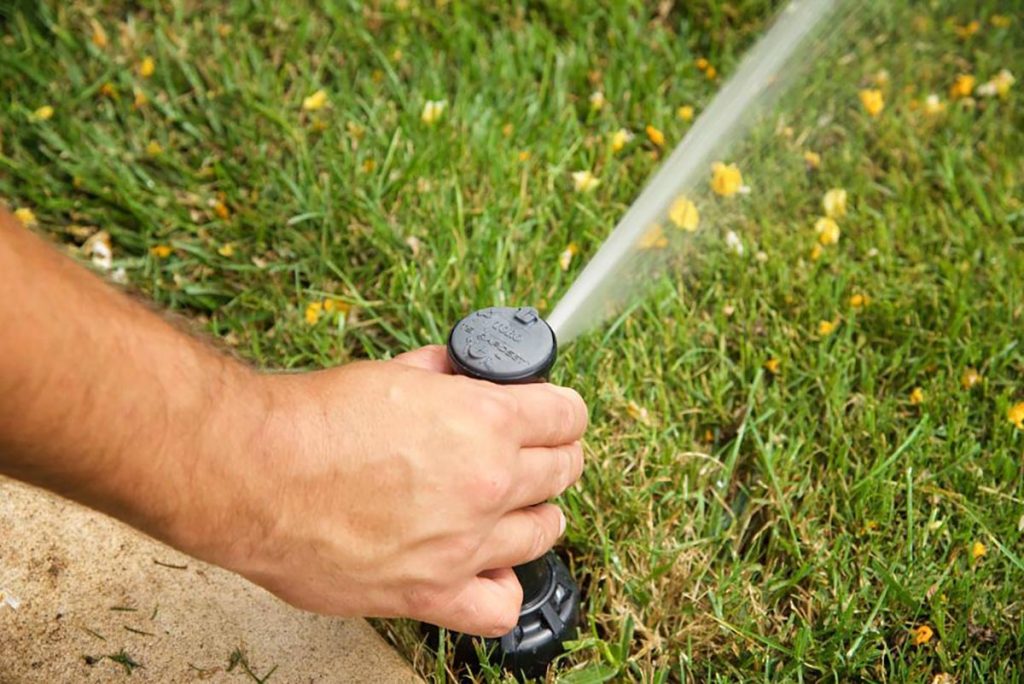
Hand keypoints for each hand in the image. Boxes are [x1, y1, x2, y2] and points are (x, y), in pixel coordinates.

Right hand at [182, 346, 586, 636]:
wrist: (255, 474)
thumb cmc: (313, 423)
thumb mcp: (395, 374)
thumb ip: (445, 377)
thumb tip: (463, 374)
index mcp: (485, 422)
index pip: (566, 415)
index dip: (564, 411)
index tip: (557, 415)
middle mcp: (487, 484)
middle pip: (563, 471)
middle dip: (556, 455)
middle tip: (536, 453)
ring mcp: (464, 545)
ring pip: (543, 532)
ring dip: (536, 514)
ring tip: (513, 506)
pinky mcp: (430, 593)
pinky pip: (498, 607)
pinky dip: (502, 587)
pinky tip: (487, 567)